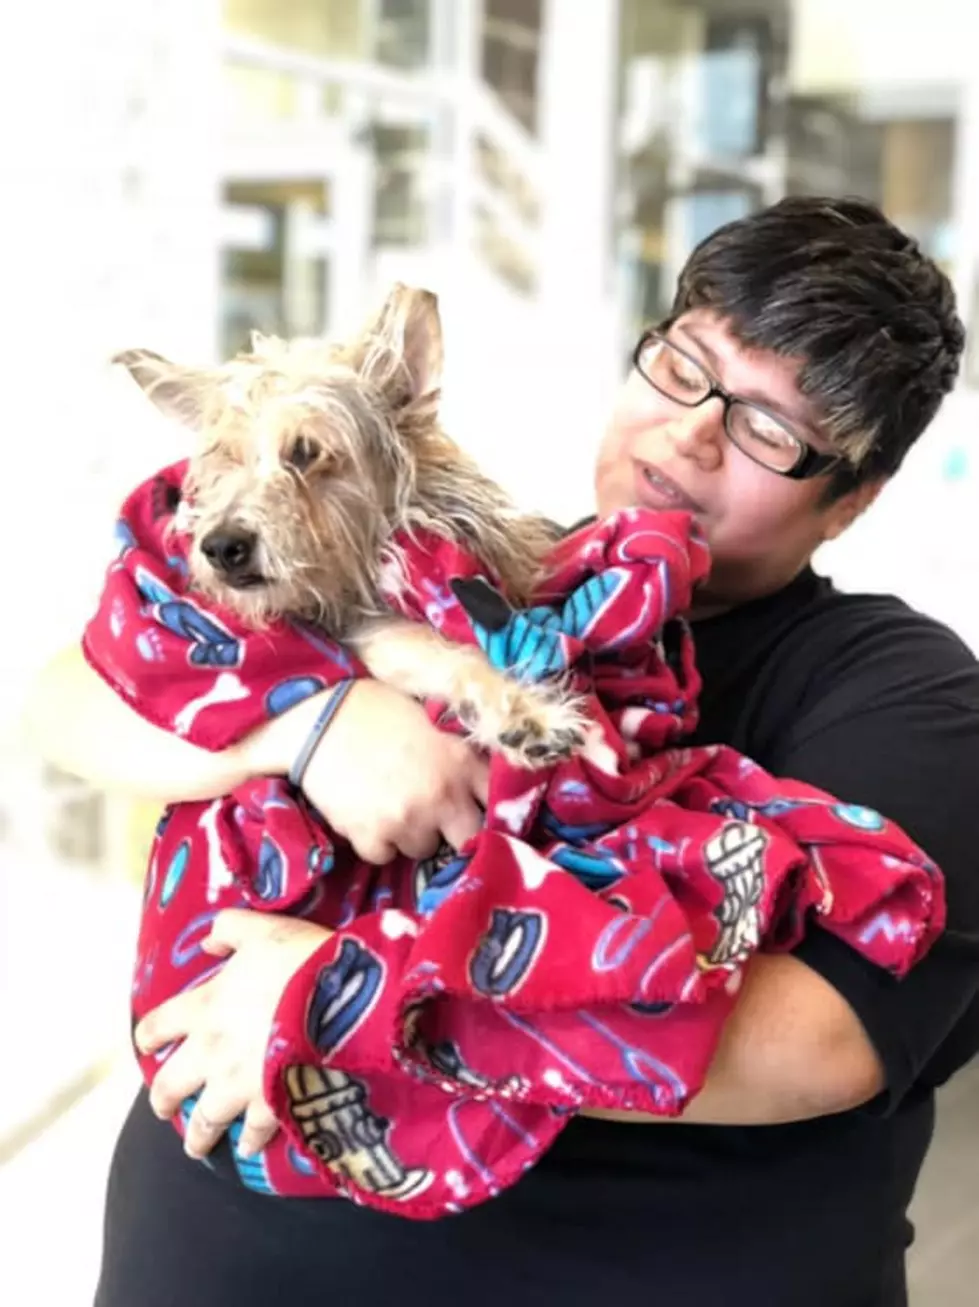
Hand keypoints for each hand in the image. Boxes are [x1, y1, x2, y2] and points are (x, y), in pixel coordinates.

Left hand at [134, 910, 330, 1159]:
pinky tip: (248, 1147)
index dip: (149, 1037)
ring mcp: (239, 1084)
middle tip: (163, 1109)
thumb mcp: (263, 928)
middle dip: (163, 1100)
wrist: (339, 1001)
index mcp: (205, 1007)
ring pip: (205, 1120)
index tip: (148, 1046)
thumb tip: (207, 942)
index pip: (159, 1026)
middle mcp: (211, 1052)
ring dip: (198, 1135)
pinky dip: (249, 1141)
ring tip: (197, 1146)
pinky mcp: (271, 1104)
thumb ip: (230, 929)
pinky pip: (253, 1132)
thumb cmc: (299, 960)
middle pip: (170, 1085)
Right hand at [248, 679, 488, 863]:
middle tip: (434, 816)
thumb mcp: (430, 718)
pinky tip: (364, 813)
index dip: (493, 810)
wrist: (315, 718)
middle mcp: (442, 795)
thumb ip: (458, 751)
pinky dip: (376, 841)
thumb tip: (480, 771)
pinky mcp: (371, 837)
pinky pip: (384, 856)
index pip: (499, 801)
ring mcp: (407, 820)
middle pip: (469, 839)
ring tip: (390, 804)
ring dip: (411, 834)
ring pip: (423, 849)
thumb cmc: (374, 707)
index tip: (482, 812)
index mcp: (461, 760)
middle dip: (454, 831)